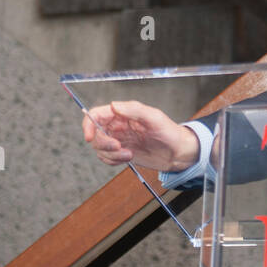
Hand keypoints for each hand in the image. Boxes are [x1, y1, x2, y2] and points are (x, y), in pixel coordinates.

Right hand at [82, 101, 200, 171]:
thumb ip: (133, 110)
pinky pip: (106, 158)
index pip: (96, 114)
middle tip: (120, 147)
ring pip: (99, 148)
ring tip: (129, 154)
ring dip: (111, 155)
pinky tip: (128, 158)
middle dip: (104, 143)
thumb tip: (113, 105)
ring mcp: (119, 140)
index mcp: (122, 113)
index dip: (88, 124)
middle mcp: (118, 126)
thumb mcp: (153, 117)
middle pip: (95, 134)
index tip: (89, 137)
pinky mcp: (121, 153)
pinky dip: (113, 161)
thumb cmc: (169, 131)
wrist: (178, 152)